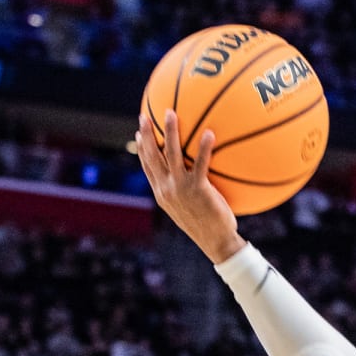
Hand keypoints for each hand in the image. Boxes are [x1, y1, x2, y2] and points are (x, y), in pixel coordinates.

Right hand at [134, 110, 245, 264]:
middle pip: (152, 156)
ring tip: (170, 113)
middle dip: (147, 135)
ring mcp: (180, 188)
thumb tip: (193, 177)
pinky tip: (209, 133)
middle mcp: (166, 189)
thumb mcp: (190, 208)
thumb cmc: (208, 226)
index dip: (142, 149)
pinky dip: (203, 147)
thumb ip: (186, 192)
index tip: (139, 132)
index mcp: (162, 193)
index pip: (147, 167)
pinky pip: (200, 163)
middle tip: (144, 116)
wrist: (216, 242)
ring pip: (170, 154)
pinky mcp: (197, 189)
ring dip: (169, 131)